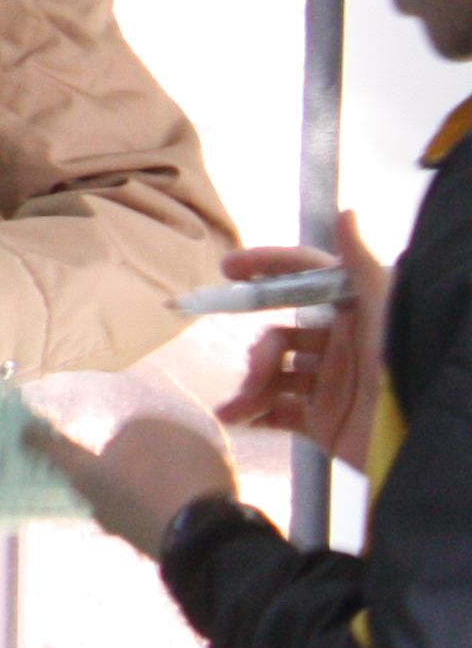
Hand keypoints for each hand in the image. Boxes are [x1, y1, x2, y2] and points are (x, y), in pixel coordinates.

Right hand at [35, 410, 240, 559]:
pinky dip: (188, 500)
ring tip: (158, 525)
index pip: (112, 450)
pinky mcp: (226, 474)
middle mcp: (176, 427)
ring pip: (169, 473)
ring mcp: (206, 451)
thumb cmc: (136, 503)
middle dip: (135, 485)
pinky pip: (196, 484)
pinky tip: (183, 522)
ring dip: (160, 494)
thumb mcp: (87, 479)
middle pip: (143, 460)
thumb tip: (23, 428)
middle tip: (132, 518)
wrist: (199, 533)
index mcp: (140, 424)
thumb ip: (56, 452)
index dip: (105, 479)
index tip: (109, 504)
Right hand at [218, 216, 387, 470]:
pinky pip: (278, 413)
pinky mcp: (323, 422)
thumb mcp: (386, 310)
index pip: (304, 279)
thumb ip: (360, 263)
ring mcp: (329, 385)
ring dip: (251, 386)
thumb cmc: (403, 365)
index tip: (228, 269)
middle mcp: (338, 346)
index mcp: (352, 315)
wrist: (419, 437)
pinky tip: (237, 418)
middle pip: (279, 336)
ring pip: (274, 376)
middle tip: (255, 367)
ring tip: (242, 405)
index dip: (267, 267)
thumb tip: (345, 210)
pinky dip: (253, 414)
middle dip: (259, 351)